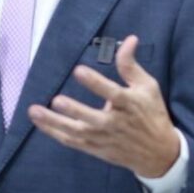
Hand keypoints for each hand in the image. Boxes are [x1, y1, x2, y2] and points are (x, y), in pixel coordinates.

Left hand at [29, 35, 179, 177]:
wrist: (159, 153)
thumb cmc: (152, 114)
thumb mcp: (147, 86)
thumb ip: (131, 65)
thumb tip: (130, 39)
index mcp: (129, 104)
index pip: (111, 92)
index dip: (95, 82)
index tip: (79, 71)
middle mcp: (115, 123)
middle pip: (91, 118)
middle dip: (74, 110)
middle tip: (57, 100)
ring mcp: (104, 138)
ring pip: (76, 132)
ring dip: (54, 123)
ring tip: (34, 111)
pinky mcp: (96, 149)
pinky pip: (73, 142)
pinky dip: (56, 134)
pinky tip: (40, 123)